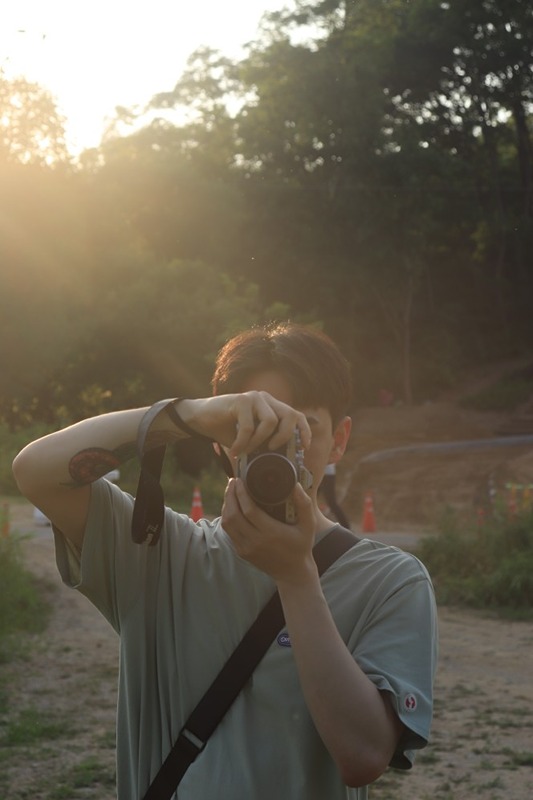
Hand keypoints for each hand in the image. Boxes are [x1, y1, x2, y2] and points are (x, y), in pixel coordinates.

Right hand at [177, 393, 311, 456]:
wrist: (200, 419)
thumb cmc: (226, 430)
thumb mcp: (250, 440)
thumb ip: (264, 444)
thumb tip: (282, 465)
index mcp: (271, 407)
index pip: (296, 415)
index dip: (305, 431)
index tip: (304, 448)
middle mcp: (266, 399)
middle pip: (290, 415)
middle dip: (285, 436)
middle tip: (271, 450)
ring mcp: (254, 397)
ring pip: (270, 422)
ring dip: (258, 442)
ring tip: (245, 451)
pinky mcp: (241, 400)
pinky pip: (249, 427)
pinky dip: (243, 443)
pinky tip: (236, 451)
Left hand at [221, 478, 317, 585]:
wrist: (293, 573)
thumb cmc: (301, 546)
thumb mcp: (309, 525)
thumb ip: (304, 504)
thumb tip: (294, 485)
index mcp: (271, 533)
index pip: (249, 510)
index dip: (241, 494)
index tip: (239, 480)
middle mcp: (255, 541)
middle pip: (233, 515)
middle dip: (230, 496)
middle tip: (232, 482)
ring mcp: (246, 548)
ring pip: (228, 524)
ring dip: (226, 506)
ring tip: (230, 492)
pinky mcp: (242, 552)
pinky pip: (229, 532)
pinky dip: (227, 517)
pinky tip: (232, 507)